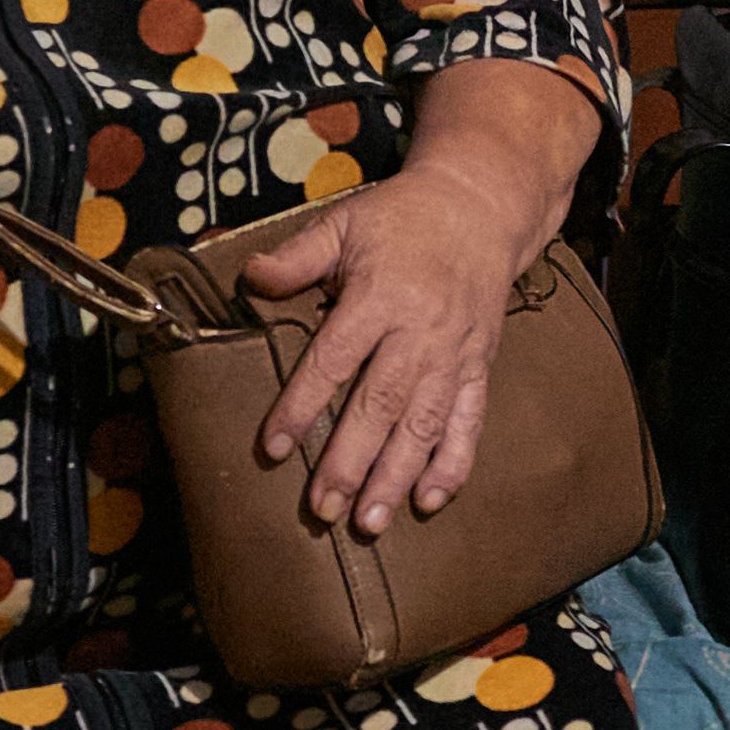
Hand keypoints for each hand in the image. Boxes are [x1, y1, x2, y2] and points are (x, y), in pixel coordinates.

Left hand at [228, 157, 546, 537]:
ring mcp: (453, 354)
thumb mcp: (343, 224)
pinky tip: (430, 501)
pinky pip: (468, 421)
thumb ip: (296, 258)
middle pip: (381, 406)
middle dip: (351, 461)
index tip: (275, 447)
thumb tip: (249, 279)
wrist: (480, 208)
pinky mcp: (478, 366)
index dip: (302, 406)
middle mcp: (419, 332)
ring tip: (370, 521)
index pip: (334, 361)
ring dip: (397, 477)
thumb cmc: (401, 219)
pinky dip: (453, 463)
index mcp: (379, 296)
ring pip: (424, 425)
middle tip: (323, 508)